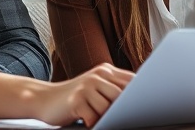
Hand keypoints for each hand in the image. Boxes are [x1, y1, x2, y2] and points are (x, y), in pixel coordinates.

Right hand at [0, 64, 133, 127]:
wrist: (43, 99)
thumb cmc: (74, 98)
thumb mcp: (95, 88)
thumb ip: (113, 89)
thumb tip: (140, 100)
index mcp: (105, 71)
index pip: (131, 81)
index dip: (141, 94)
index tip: (151, 104)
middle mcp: (97, 75)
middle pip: (123, 95)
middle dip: (125, 109)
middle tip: (127, 118)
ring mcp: (86, 87)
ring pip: (109, 108)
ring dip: (105, 117)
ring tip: (97, 118)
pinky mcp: (76, 100)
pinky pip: (93, 117)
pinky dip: (92, 123)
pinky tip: (85, 121)